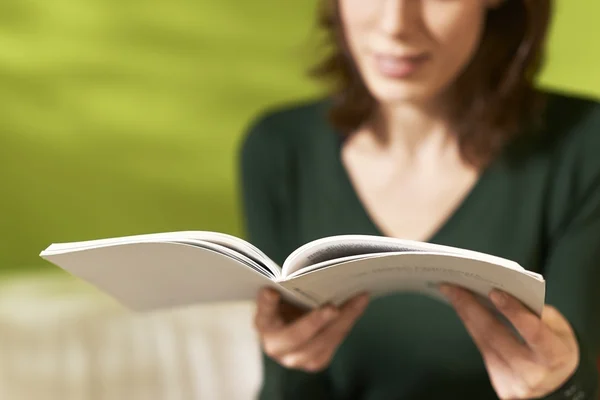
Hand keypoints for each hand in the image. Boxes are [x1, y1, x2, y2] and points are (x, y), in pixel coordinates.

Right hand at [253, 288, 369, 371]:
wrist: (293, 323)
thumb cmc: (288, 302)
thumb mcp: (284, 292)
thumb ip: (288, 287)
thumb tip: (303, 278)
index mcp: (263, 323)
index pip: (264, 312)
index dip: (267, 303)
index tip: (271, 291)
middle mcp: (275, 345)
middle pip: (295, 336)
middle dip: (316, 322)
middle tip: (332, 307)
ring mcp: (295, 358)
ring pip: (321, 342)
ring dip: (343, 320)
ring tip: (358, 299)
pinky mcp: (315, 362)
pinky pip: (334, 343)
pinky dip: (348, 322)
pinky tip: (359, 305)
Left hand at [440, 284, 578, 398]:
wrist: (557, 384)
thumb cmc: (558, 351)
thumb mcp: (561, 329)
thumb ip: (539, 312)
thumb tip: (508, 294)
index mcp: (554, 357)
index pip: (533, 333)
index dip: (514, 311)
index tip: (495, 292)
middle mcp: (532, 373)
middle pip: (495, 336)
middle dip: (471, 307)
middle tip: (454, 286)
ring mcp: (513, 382)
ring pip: (482, 341)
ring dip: (465, 314)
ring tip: (452, 293)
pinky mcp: (499, 384)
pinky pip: (482, 349)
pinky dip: (472, 327)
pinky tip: (463, 311)